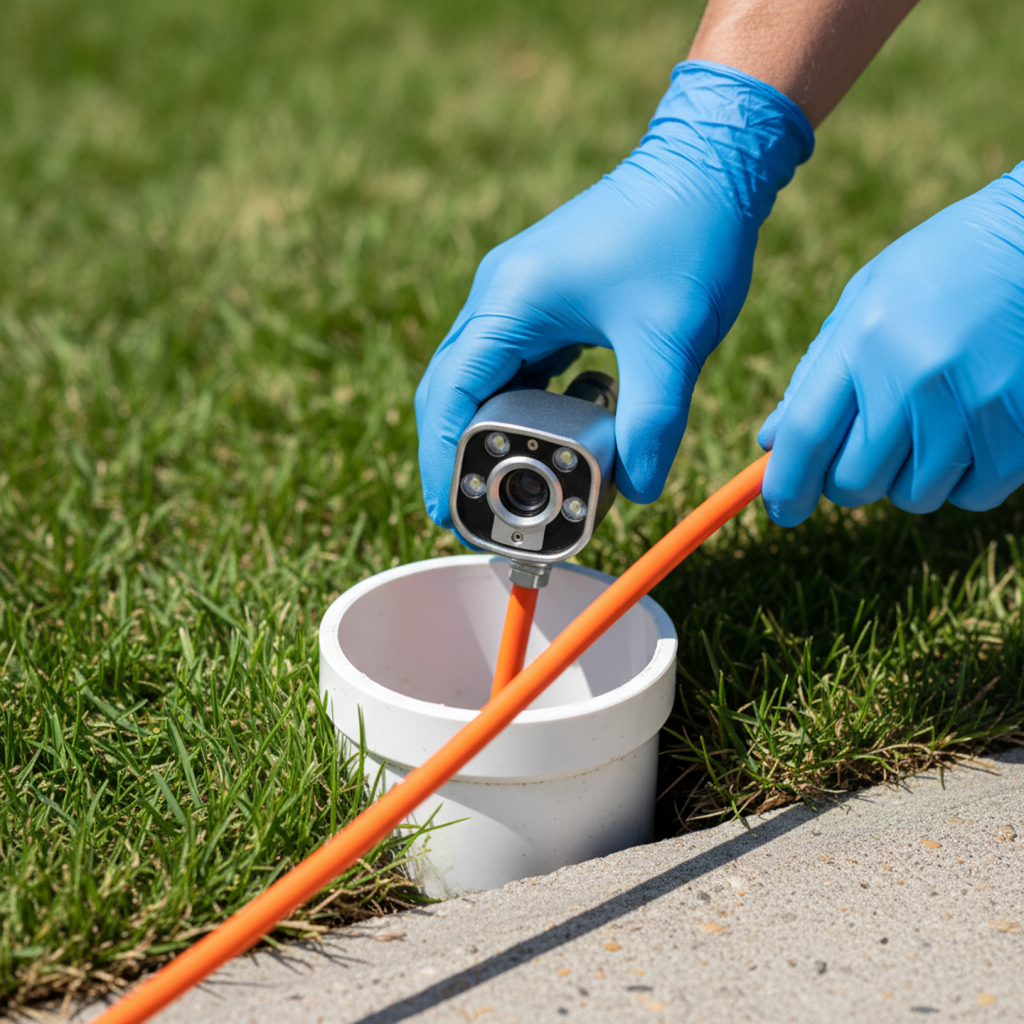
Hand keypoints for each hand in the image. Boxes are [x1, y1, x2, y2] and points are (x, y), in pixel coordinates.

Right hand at [415, 61, 812, 527]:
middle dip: (457, 454)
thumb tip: (640, 490)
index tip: (446, 513)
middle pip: (451, 390)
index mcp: (511, 301)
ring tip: (509, 486)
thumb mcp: (671, 338)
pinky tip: (551, 436)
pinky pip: (518, 367)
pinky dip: (525, 408)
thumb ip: (653, 420)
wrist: (707, 163)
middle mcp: (500, 297)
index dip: (441, 459)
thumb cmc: (686, 235)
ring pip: (482, 381)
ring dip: (492, 433)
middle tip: (472, 513)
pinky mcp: (545, 302)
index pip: (451, 393)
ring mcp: (519, 297)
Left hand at [759, 163, 1023, 525]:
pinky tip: (972, 430)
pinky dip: (964, 479)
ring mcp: (973, 408)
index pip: (806, 437)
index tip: (782, 509)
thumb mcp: (868, 297)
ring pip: (913, 496)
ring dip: (909, 478)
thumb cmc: (947, 267)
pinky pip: (971, 495)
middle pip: (854, 482)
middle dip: (848, 480)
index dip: (785, 485)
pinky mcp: (1021, 433)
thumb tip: (773, 443)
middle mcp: (915, 379)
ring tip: (928, 425)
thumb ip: (817, 372)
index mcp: (866, 340)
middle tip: (866, 449)